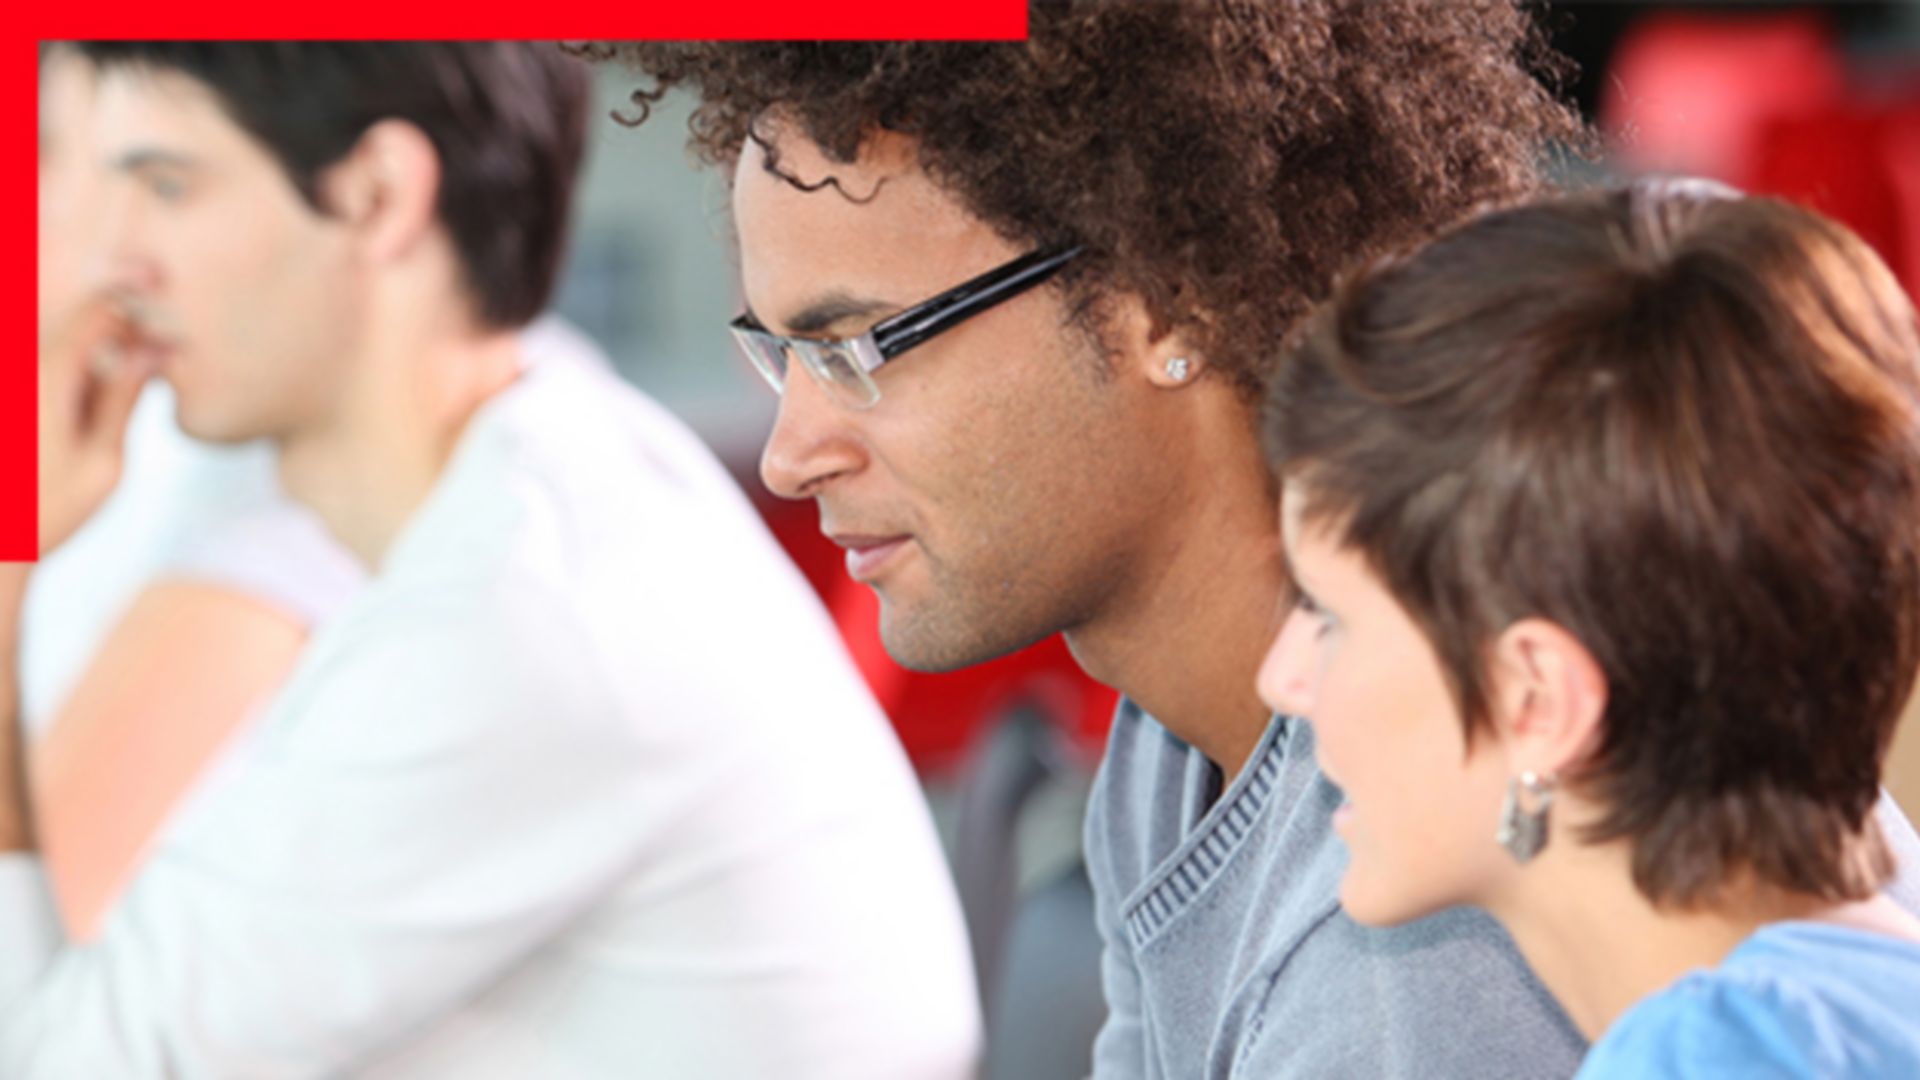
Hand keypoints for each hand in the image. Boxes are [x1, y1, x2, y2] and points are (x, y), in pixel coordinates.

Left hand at [37, 294, 156, 556]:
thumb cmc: (44, 513)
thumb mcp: (103, 461)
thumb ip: (124, 400)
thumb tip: (151, 353)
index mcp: (46, 375)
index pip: (99, 310)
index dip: (139, 309)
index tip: (167, 334)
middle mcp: (19, 368)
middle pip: (80, 326)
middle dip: (120, 343)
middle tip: (151, 377)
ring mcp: (12, 383)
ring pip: (61, 350)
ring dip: (94, 370)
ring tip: (104, 422)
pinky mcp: (12, 399)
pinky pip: (45, 374)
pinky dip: (73, 388)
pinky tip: (80, 427)